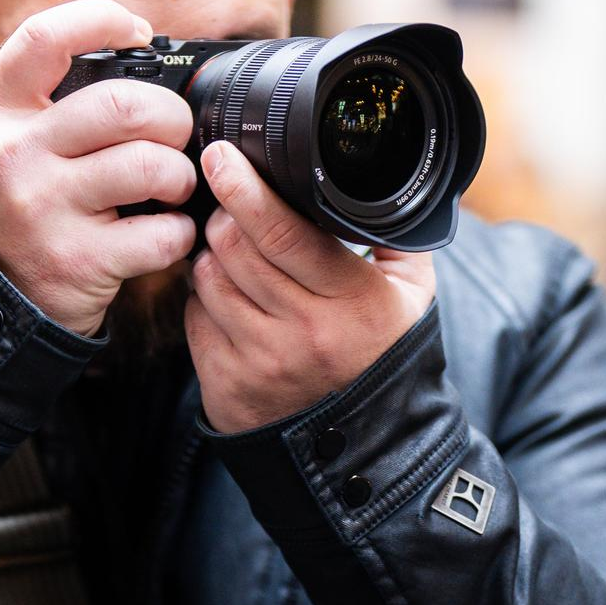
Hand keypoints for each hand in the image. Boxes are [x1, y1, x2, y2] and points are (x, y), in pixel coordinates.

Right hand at [0, 0, 197, 335]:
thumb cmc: (1, 217)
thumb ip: (34, 102)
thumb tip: (122, 53)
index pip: (44, 39)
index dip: (101, 19)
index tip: (140, 33)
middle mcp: (14, 157)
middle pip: (123, 104)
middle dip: (170, 116)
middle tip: (174, 135)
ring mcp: (45, 211)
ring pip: (150, 165)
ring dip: (180, 176)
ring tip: (172, 188)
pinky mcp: (80, 262)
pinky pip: (162, 234)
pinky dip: (180, 233)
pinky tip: (166, 234)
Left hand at [186, 142, 434, 435]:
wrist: (364, 447)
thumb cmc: (383, 356)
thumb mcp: (411, 295)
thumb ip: (396, 235)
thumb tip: (381, 177)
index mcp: (349, 301)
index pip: (282, 232)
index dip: (245, 188)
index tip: (222, 156)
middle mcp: (302, 333)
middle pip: (234, 247)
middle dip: (225, 215)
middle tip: (231, 205)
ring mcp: (260, 362)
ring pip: (207, 278)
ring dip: (211, 256)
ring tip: (234, 256)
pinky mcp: (226, 386)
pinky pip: (194, 318)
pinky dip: (203, 300)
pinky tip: (229, 301)